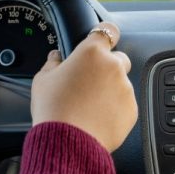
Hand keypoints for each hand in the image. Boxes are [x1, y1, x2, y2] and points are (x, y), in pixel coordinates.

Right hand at [31, 22, 137, 151]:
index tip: (102, 41)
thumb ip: (52, 63)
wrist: (67, 143)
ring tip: (90, 106)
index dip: (105, 35)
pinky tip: (97, 118)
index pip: (108, 30)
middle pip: (118, 59)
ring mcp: (125, 88)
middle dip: (107, 67)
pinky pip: (125, 104)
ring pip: (121, 83)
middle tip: (90, 82)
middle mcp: (113, 66)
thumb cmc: (53, 109)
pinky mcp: (132, 110)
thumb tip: (56, 58)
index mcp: (91, 52)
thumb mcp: (42, 80)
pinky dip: (115, 109)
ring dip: (110, 90)